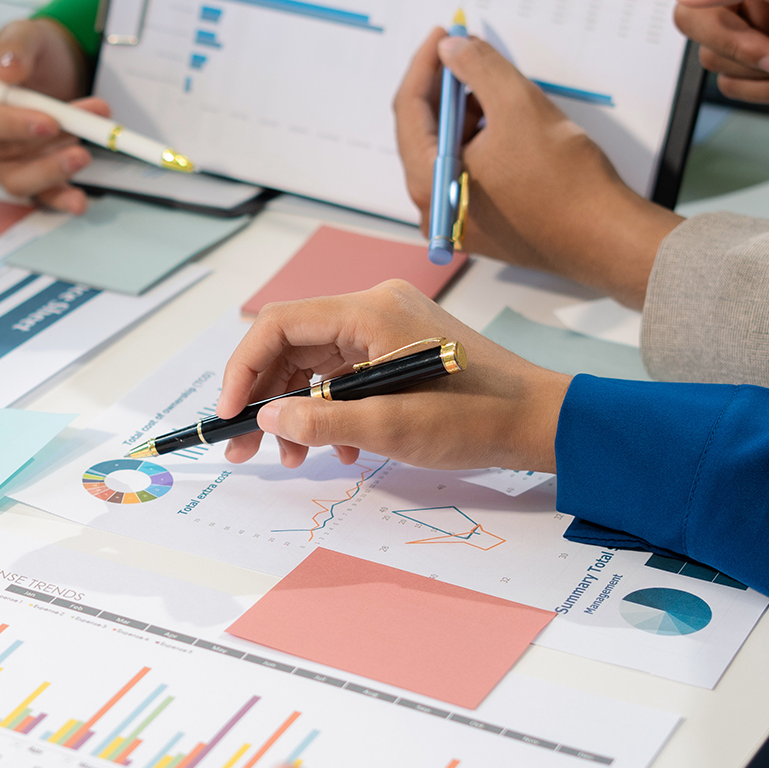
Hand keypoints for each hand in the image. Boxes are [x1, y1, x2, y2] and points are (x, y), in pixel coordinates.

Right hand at [0, 18, 101, 212]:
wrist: (53, 67)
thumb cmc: (30, 52)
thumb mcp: (24, 33)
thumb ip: (15, 46)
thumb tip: (8, 69)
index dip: (14, 127)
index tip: (50, 122)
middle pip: (2, 156)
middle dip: (46, 146)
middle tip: (83, 129)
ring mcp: (1, 161)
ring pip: (20, 180)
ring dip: (53, 171)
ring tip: (85, 154)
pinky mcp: (27, 174)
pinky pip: (40, 194)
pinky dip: (59, 199)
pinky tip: (78, 200)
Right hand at [219, 281, 570, 472]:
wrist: (539, 421)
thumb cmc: (475, 419)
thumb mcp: (390, 427)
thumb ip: (320, 422)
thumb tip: (266, 419)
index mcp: (370, 311)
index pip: (280, 324)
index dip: (244, 367)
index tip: (229, 413)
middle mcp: (374, 308)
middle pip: (292, 344)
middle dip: (264, 397)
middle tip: (243, 447)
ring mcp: (387, 327)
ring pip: (314, 363)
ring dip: (295, 411)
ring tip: (291, 459)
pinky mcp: (397, 349)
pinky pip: (342, 374)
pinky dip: (328, 410)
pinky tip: (336, 448)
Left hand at [394, 31, 681, 307]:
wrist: (607, 236)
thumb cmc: (565, 180)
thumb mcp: (518, 104)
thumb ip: (478, 68)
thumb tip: (450, 49)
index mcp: (429, 184)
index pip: (410, 111)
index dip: (425, 65)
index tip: (443, 34)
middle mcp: (434, 208)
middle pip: (425, 131)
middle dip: (445, 86)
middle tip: (465, 50)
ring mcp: (458, 219)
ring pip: (450, 149)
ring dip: (464, 111)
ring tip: (490, 80)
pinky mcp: (483, 222)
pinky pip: (468, 168)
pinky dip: (480, 137)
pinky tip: (503, 115)